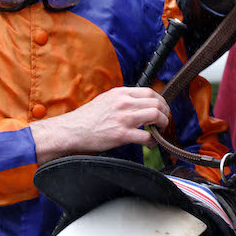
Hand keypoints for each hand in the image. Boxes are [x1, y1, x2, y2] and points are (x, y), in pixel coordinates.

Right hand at [31, 87, 170, 164]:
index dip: (160, 100)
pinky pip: (146, 136)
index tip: (161, 108)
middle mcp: (124, 103)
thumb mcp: (106, 100)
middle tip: (164, 121)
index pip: (150, 91)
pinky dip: (153, 141)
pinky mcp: (121, 134)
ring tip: (159, 131)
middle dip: (165, 112)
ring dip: (162, 124)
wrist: (71, 131)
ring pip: (155, 115)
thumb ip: (122, 99)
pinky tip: (150, 144)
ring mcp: (123, 118)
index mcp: (120, 93)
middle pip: (156, 102)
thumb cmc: (87, 118)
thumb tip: (138, 103)